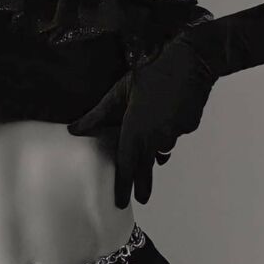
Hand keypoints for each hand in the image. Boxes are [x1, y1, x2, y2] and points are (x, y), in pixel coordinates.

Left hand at [67, 35, 216, 208]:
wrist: (189, 62)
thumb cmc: (149, 73)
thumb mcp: (118, 92)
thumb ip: (97, 115)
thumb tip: (74, 130)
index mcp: (136, 130)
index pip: (127, 165)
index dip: (123, 184)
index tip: (121, 201)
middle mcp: (156, 137)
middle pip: (147, 166)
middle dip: (143, 183)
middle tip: (141, 199)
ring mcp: (175, 133)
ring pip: (161, 147)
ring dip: (153, 149)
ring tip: (149, 145)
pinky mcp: (189, 126)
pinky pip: (173, 135)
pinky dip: (166, 132)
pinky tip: (164, 117)